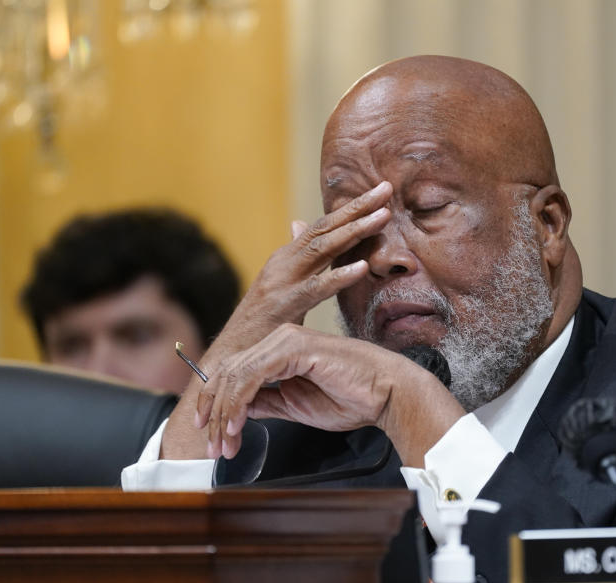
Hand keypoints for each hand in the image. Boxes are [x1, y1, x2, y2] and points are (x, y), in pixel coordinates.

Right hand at [161, 182, 392, 458]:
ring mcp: (280, 282)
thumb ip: (296, 260)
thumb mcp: (279, 289)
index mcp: (286, 259)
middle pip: (325, 228)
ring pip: (321, 249)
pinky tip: (362, 268)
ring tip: (383, 217)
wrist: (228, 361)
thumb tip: (299, 224)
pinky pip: (315, 289)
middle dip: (358, 207)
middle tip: (387, 188)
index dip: (352, 208)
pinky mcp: (281, 307)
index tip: (381, 192)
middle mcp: (282, 263)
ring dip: (354, 231)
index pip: (323, 226)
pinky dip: (338, 276)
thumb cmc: (259, 330)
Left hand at [196, 324, 465, 464]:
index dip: (214, 403)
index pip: (232, 372)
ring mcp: (285, 340)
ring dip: (225, 414)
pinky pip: (253, 374)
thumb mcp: (296, 405)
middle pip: (227, 372)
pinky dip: (239, 401)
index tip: (210, 435)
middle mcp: (278, 339)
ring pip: (235, 374)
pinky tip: (238, 424)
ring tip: (225, 443)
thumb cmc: (352, 399)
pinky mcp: (295, 348)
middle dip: (215, 414)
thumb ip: (267, 402)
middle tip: (214, 447)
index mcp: (278, 349)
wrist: (387, 395)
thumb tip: (240, 410)